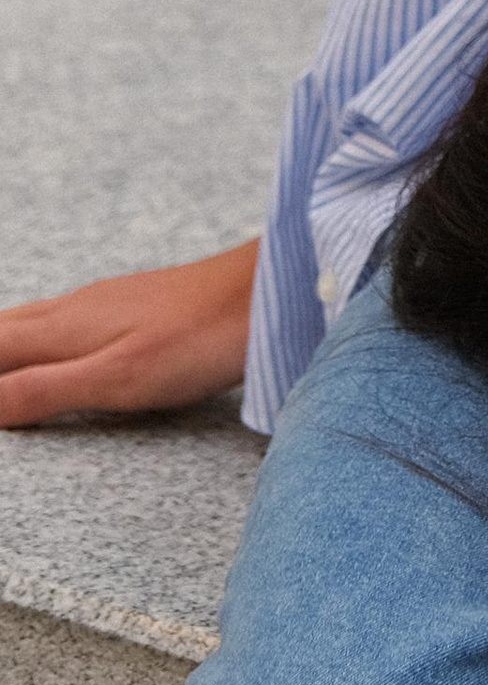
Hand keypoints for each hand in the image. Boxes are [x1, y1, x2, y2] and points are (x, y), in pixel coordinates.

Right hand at [0, 241, 259, 426]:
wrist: (265, 293)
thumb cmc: (197, 339)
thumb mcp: (115, 379)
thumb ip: (43, 390)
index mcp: (61, 327)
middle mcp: (74, 307)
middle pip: (3, 329)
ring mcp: (104, 300)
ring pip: (30, 319)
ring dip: (4, 344)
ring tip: (5, 369)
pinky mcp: (132, 303)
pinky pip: (60, 318)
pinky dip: (34, 337)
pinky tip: (49, 348)